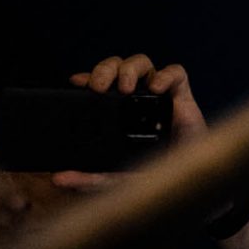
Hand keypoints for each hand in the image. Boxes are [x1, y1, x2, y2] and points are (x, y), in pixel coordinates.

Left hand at [51, 53, 206, 194]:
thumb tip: (59, 179)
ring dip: (129, 68)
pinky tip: (156, 88)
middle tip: (98, 87)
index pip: (100, 83)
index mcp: (118, 111)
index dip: (87, 77)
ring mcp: (160, 97)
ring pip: (141, 62)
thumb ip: (89, 179)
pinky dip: (165, 75)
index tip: (76, 83)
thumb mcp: (116, 180)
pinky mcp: (183, 98)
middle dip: (104, 70)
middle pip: (117, 66)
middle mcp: (137, 99)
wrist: (189, 186)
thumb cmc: (154, 178)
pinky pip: (176, 73)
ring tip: (125, 87)